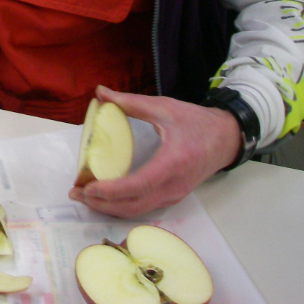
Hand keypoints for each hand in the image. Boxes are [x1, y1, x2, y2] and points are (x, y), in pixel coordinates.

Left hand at [68, 85, 240, 217]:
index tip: (88, 186)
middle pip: (134, 205)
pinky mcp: (173, 197)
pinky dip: (122, 206)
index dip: (112, 190)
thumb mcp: (164, 107)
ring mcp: (174, 195)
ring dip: (109, 208)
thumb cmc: (196, 122)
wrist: (227, 138)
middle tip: (76, 193)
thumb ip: (130, 102)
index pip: (139, 185)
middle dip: (102, 203)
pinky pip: (144, 208)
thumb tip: (100, 92)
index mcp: (173, 162)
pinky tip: (105, 198)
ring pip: (138, 211)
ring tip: (84, 197)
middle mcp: (174, 185)